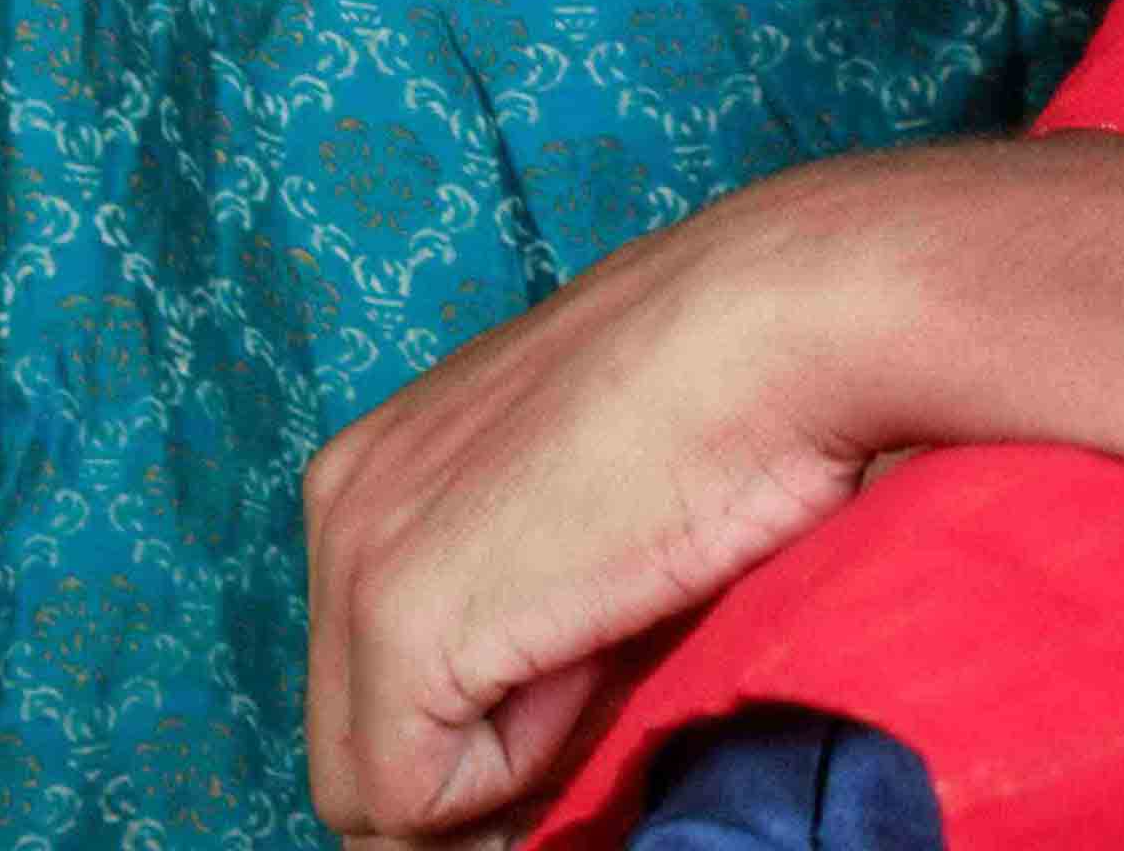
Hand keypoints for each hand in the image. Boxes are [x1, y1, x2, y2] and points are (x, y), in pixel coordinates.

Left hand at [302, 165, 913, 844]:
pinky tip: (595, 633)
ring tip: (603, 629)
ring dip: (500, 753)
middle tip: (600, 656)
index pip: (376, 677)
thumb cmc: (723, 397)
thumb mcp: (581, 506)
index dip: (483, 715)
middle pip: (361, 737)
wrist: (782, 326)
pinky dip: (521, 761)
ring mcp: (357, 557)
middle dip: (473, 750)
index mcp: (383, 462)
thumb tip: (497, 767)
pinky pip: (419, 796)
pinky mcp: (402, 620)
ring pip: (380, 784)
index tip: (586, 650)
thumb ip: (515, 602)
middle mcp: (341, 497)